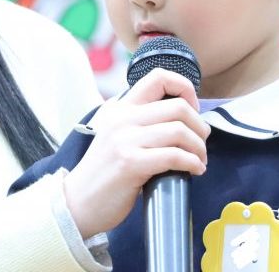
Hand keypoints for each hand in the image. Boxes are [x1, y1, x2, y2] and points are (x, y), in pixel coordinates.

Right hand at [63, 68, 209, 237]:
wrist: (78, 202)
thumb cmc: (105, 173)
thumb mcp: (117, 136)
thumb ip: (142, 123)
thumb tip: (184, 120)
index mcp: (121, 108)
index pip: (158, 77)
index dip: (185, 88)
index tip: (193, 109)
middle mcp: (122, 118)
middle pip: (178, 107)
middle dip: (199, 126)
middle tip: (201, 143)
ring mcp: (125, 140)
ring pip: (180, 131)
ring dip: (199, 148)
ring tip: (199, 160)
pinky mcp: (131, 163)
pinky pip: (174, 156)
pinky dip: (192, 163)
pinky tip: (194, 170)